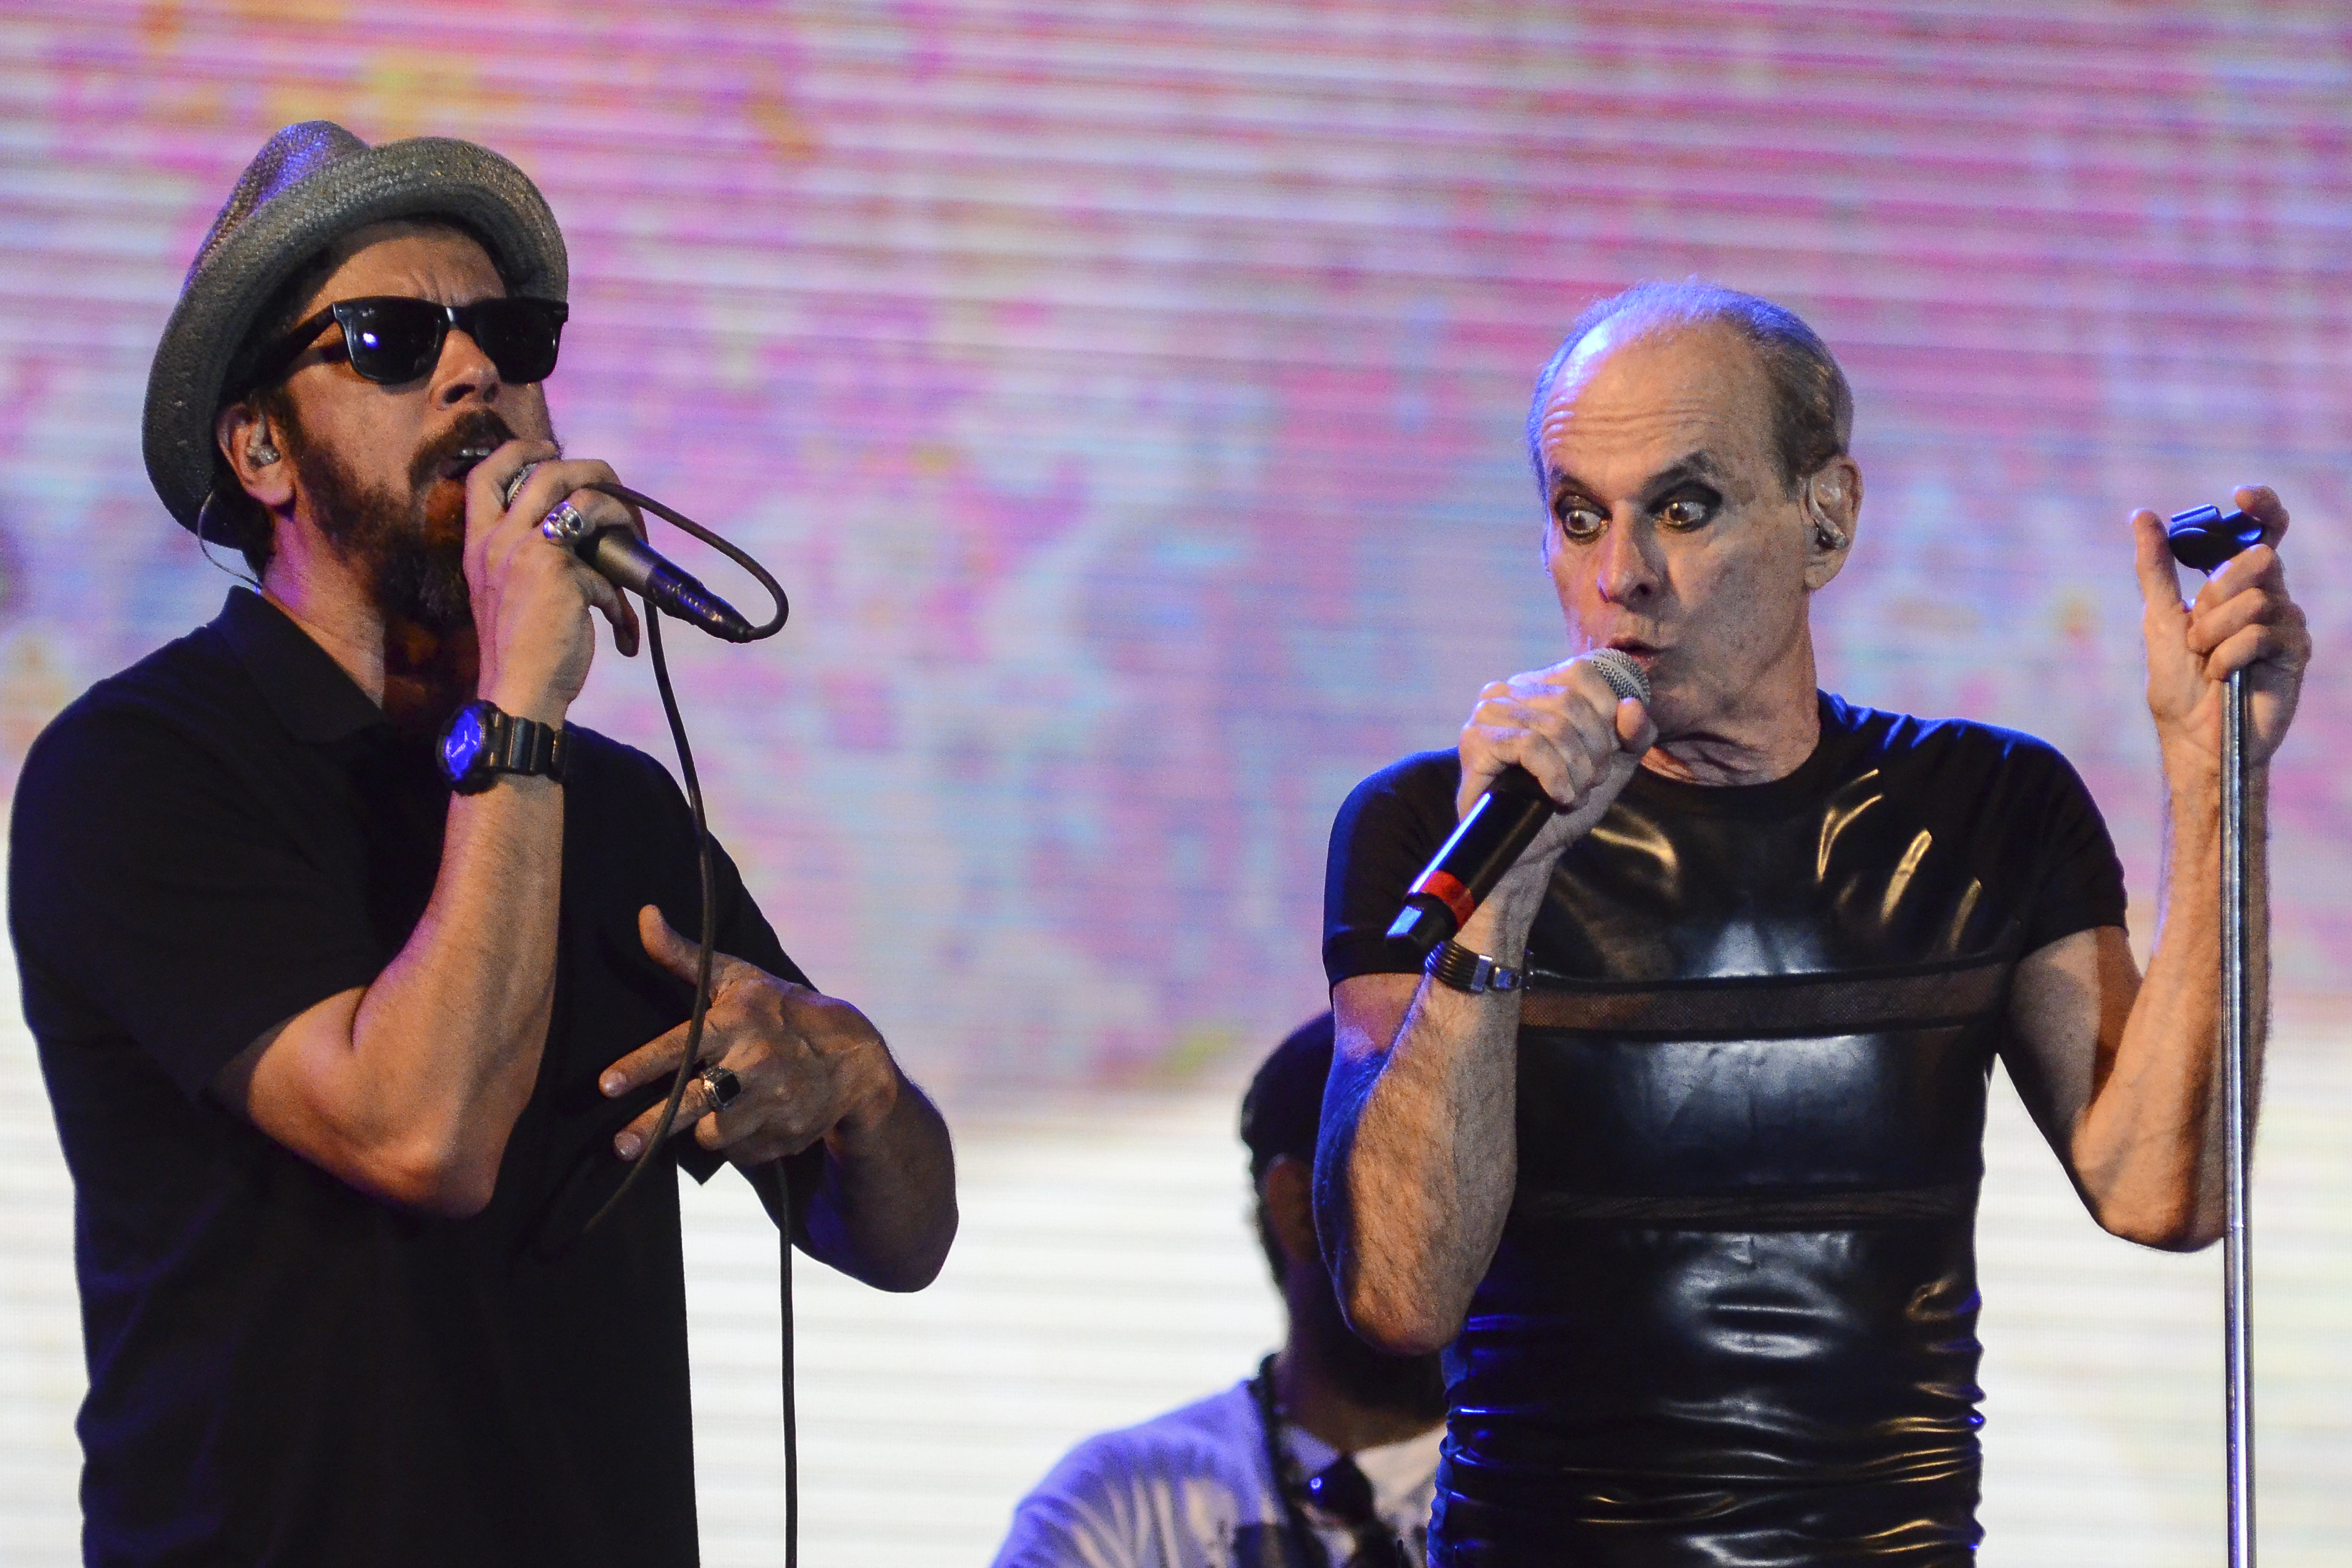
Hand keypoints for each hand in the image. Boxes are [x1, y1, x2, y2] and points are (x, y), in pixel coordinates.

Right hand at [464, 442, 643, 723]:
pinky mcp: (561, 573)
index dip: (519, 451)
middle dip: (594, 471)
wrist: (517, 693)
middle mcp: (498, 541)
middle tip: (618, 493)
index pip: (485, 475)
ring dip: (621, 516)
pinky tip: (620, 636)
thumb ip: (534, 560)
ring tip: (635, 541)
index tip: (551, 450)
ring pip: (586, 500)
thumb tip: (589, 537)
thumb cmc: (521, 653)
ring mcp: (526, 552)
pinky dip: (621, 605)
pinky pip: (608, 573)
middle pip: (549, 472)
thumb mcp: (513, 594)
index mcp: (480, 544)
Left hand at [598, 906, 900, 1166]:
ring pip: (714, 1134)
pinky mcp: (784, 1137)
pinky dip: (738, 1141)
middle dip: (650, 1127)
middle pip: (690, 1104)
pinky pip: (741, 1152)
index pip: (680, 1047)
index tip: (606, 1085)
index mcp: (736, 1023)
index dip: (641, 1066)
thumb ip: (684, 956)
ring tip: (712, 1110)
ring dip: (704, 1128)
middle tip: (619, 1146)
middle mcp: (754, 1065)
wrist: (854, 1057)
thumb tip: (644, 915)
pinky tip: (751, 1118)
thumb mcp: (739, 978)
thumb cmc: (781, 1010)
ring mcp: (773, 1105)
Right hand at [1457, 653, 1656, 876]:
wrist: (1528, 848)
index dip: (1607, 712)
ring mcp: (1486, 714)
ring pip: (1552, 725)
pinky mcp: (1475, 741)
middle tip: (1591, 782)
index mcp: (1535, 686)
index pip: (1581, 672)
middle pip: (1570, 701)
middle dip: (1594, 749)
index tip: (1609, 754)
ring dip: (1576, 769)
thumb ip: (1633, 734)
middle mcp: (1506, 691)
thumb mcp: (1613, 764)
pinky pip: (1529, 746)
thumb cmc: (1565, 800)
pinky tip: (1557, 797)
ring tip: (1575, 794)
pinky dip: (1554, 776)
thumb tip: (1633, 707)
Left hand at [2132, 484, 2309, 773]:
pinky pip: (2259, 633)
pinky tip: (2224, 676)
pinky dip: (2228, 656)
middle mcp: (2269, 598)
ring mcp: (2286, 624)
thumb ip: (2155, 568)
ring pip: (2254, 599)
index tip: (2240, 495)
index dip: (2261, 507)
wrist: (2194, 738)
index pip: (2262, 533)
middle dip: (2215, 594)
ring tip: (2207, 661)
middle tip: (2198, 632)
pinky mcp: (2296, 652)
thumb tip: (2142, 515)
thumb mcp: (2159, 618)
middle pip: (2258, 559)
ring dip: (2214, 633)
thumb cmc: (2177, 684)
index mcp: (2238, 587)